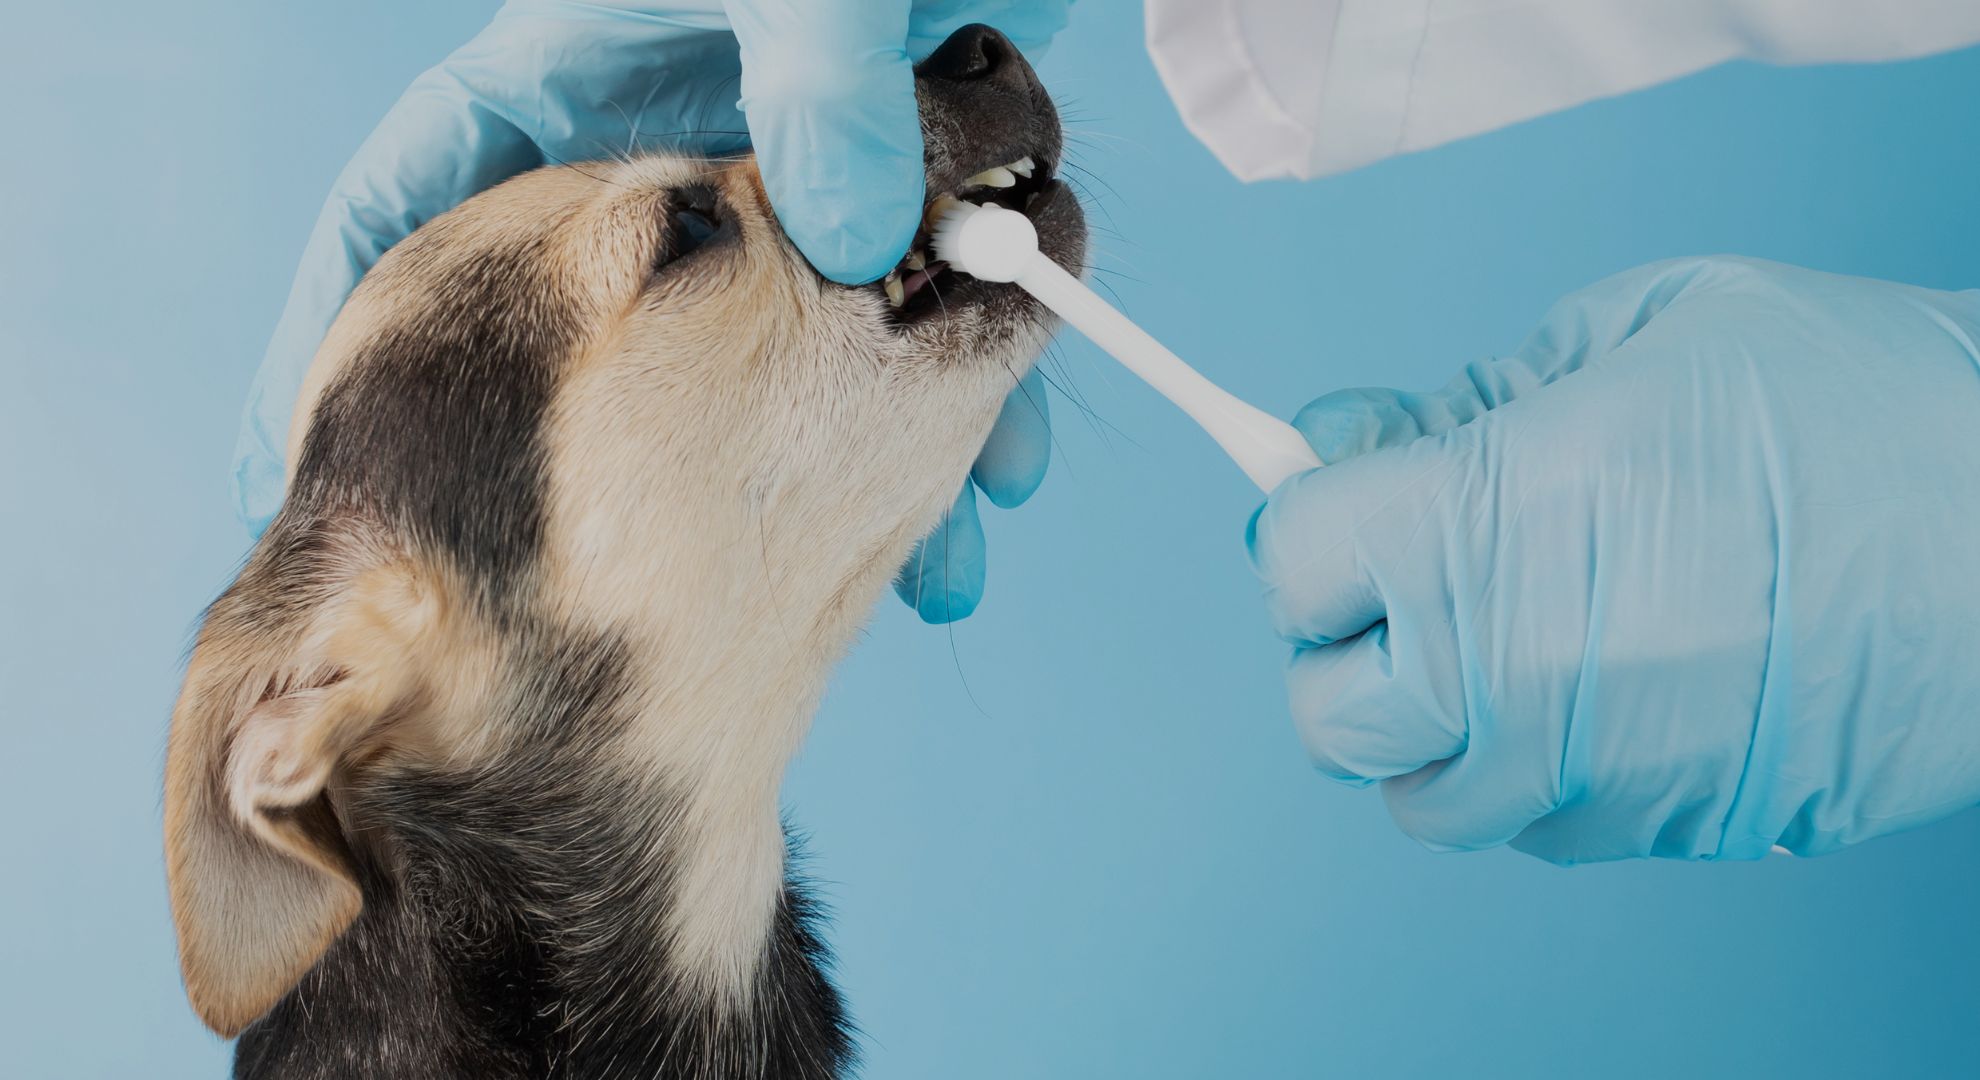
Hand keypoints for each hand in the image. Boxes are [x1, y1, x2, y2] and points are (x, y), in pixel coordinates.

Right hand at [234, 0, 1069, 622]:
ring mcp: (778, 172)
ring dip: (841, 461)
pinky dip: (960, 394)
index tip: (293, 450)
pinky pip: (915, 314)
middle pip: (610, 323)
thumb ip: (814, 75)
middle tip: (600, 591)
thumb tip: (856, 240)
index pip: (415, 200)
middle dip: (628, 462)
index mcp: (579, 66)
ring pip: (786, 349)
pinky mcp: (888, 183)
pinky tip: (997, 468)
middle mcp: (667, 142)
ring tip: (886, 575)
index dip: (334, 322)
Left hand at [1248, 257, 1979, 862]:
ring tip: (1510, 636)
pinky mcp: (1669, 828)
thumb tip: (1345, 439)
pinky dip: (1533, 766)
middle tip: (1409, 583)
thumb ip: (1462, 400)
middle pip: (1326, 715)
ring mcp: (1593, 772)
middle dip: (1346, 645)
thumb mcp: (1636, 330)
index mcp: (1484, 523)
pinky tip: (1601, 683)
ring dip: (1433, 724)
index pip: (1289, 566)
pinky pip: (1538, 823)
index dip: (1308, 524)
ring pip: (1424, 796)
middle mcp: (1515, 671)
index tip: (1343, 501)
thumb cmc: (1855, 400)